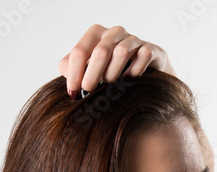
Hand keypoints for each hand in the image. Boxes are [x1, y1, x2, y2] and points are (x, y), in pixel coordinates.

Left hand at [58, 24, 175, 97]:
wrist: (144, 72)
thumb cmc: (110, 70)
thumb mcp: (88, 68)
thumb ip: (71, 68)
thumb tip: (65, 71)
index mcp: (96, 34)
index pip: (80, 51)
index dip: (74, 73)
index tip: (73, 94)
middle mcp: (114, 32)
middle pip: (100, 51)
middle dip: (93, 75)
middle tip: (89, 92)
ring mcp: (133, 39)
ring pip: (121, 52)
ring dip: (113, 73)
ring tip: (111, 85)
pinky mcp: (150, 49)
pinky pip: (143, 56)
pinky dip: (135, 71)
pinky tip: (129, 80)